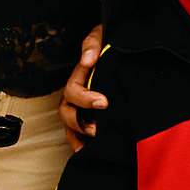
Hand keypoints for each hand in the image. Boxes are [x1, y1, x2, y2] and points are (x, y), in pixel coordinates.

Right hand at [60, 24, 106, 147]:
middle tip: (99, 129)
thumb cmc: (109, 45)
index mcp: (79, 78)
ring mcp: (80, 109)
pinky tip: (89, 152)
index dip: (85, 99)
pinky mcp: (88, 119)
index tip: (104, 103)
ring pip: (69, 127)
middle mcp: (76, 96)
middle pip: (67, 113)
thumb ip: (94, 43)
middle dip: (80, 122)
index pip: (74, 91)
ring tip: (94, 143)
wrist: (122, 54)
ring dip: (79, 137)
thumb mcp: (102, 36)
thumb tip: (89, 59)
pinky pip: (78, 136)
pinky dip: (81, 145)